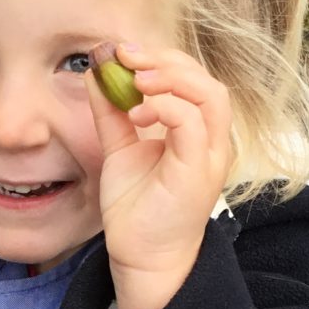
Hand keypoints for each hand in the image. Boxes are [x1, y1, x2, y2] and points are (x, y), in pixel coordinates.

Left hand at [86, 44, 232, 308]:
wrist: (140, 256)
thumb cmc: (137, 208)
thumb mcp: (119, 148)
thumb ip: (112, 112)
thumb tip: (98, 71)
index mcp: (196, 132)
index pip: (192, 79)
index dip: (160, 59)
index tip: (121, 52)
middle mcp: (210, 140)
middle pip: (205, 80)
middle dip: (165, 60)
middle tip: (126, 56)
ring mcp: (209, 156)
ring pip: (209, 95)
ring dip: (170, 77)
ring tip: (135, 77)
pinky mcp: (197, 172)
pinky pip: (192, 124)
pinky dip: (165, 107)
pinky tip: (137, 111)